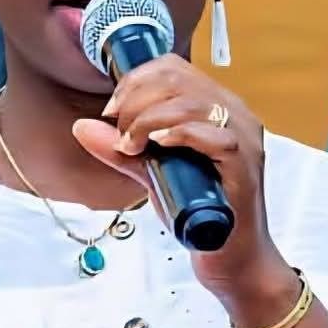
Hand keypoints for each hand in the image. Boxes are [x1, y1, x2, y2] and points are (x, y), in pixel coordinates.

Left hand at [71, 55, 295, 311]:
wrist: (232, 259)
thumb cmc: (199, 213)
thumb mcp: (152, 174)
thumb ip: (121, 150)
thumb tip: (83, 127)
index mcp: (216, 107)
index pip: (172, 68)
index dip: (134, 82)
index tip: (111, 112)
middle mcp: (234, 113)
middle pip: (178, 79)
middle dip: (135, 100)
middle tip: (119, 131)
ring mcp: (243, 137)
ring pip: (191, 102)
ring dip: (148, 120)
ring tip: (132, 145)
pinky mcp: (244, 165)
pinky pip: (213, 135)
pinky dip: (177, 134)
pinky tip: (156, 147)